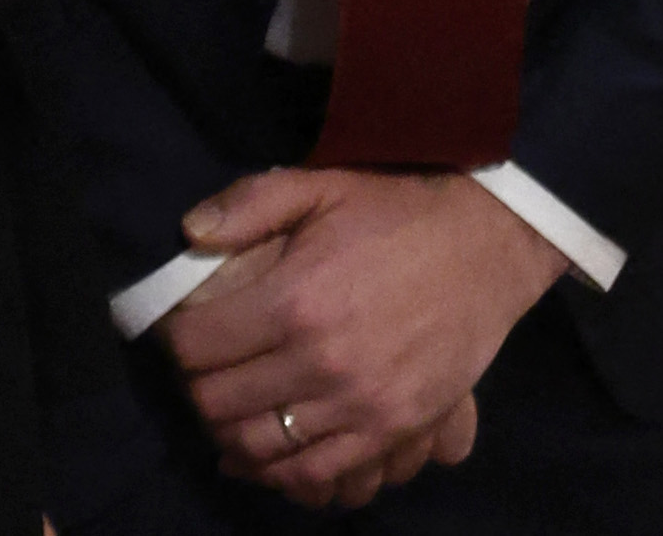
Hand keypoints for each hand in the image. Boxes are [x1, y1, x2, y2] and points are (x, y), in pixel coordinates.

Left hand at [161, 167, 559, 507]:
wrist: (487, 247)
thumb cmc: (396, 213)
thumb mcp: (320, 186)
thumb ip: (249, 206)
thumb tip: (188, 234)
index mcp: (294, 301)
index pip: (195, 347)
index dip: (175, 341)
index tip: (182, 332)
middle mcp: (321, 363)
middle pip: (218, 403)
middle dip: (196, 389)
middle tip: (201, 372)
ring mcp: (360, 406)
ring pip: (260, 448)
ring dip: (230, 436)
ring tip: (228, 413)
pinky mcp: (393, 431)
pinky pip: (319, 475)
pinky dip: (283, 474)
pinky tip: (271, 455)